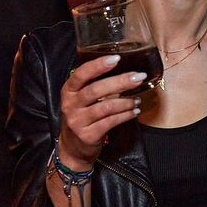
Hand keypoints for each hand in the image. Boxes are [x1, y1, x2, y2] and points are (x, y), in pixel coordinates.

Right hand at [56, 54, 144, 168]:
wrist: (73, 148)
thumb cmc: (81, 118)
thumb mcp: (80, 100)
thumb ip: (94, 86)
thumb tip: (123, 72)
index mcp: (68, 92)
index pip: (81, 74)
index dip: (98, 65)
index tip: (116, 58)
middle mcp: (70, 105)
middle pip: (96, 90)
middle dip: (120, 82)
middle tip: (138, 77)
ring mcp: (78, 121)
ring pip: (106, 107)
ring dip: (126, 101)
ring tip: (137, 99)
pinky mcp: (88, 135)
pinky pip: (111, 122)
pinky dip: (126, 115)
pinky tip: (134, 111)